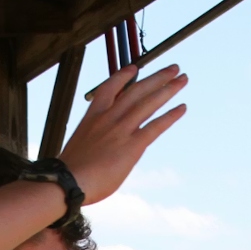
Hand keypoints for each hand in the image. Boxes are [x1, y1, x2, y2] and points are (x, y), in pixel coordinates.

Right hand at [59, 64, 187, 205]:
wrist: (67, 181)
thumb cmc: (70, 173)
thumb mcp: (80, 147)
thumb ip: (96, 140)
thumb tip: (105, 147)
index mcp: (92, 117)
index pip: (109, 88)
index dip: (123, 76)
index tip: (134, 68)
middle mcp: (108, 118)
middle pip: (136, 90)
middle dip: (156, 77)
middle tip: (172, 68)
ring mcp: (121, 130)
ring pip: (148, 102)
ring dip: (168, 88)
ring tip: (183, 78)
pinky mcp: (132, 145)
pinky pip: (155, 126)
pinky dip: (170, 116)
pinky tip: (182, 107)